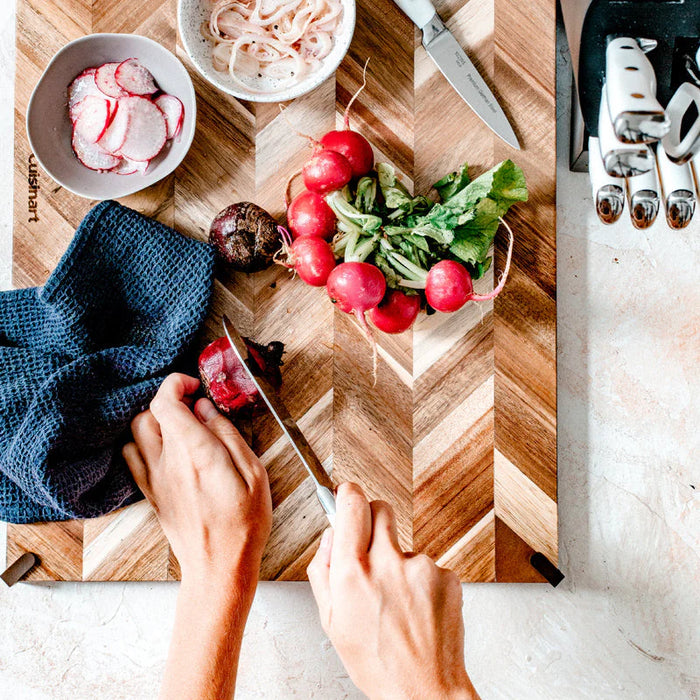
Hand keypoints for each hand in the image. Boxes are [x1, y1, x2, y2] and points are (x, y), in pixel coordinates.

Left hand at [122, 373, 271, 586]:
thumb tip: (208, 410)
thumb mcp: (254, 474)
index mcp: (196, 453)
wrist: (219, 567)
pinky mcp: (151, 492)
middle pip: (148, 412)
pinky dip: (143, 442)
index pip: (165, 402)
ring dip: (156, 419)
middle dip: (169, 399)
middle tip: (194, 405)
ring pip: (137, 432)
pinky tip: (167, 447)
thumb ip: (228, 435)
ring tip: (182, 425)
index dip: (176, 384)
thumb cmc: (243, 524)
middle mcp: (169, 462)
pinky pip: (131, 456)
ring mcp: (155, 478)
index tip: (195, 386)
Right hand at [307, 483, 478, 699]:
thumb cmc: (376, 662)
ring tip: (398, 601)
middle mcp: (388, 563)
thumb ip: (323, 570)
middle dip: (373, 520)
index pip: (352, 504)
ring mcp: (421, 568)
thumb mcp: (331, 621)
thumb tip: (330, 536)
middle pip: (381, 508)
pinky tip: (417, 608)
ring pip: (404, 543)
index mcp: (353, 572)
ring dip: (398, 560)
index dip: (348, 494)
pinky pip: (428, 564)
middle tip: (372, 546)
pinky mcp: (447, 575)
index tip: (346, 493)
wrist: (424, 691)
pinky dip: (421, 580)